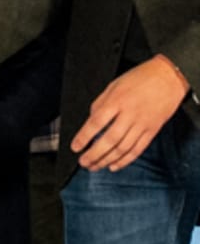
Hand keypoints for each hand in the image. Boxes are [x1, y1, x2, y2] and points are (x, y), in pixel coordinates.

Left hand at [71, 55, 188, 171]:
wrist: (169, 76)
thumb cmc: (140, 78)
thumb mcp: (114, 85)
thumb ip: (100, 103)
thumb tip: (90, 121)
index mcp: (117, 100)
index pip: (96, 122)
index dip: (84, 137)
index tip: (75, 147)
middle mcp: (130, 114)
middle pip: (109, 140)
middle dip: (94, 154)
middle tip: (83, 162)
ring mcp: (142, 124)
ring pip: (123, 148)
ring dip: (107, 160)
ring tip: (95, 166)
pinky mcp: (152, 131)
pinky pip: (137, 150)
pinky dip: (125, 160)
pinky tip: (114, 166)